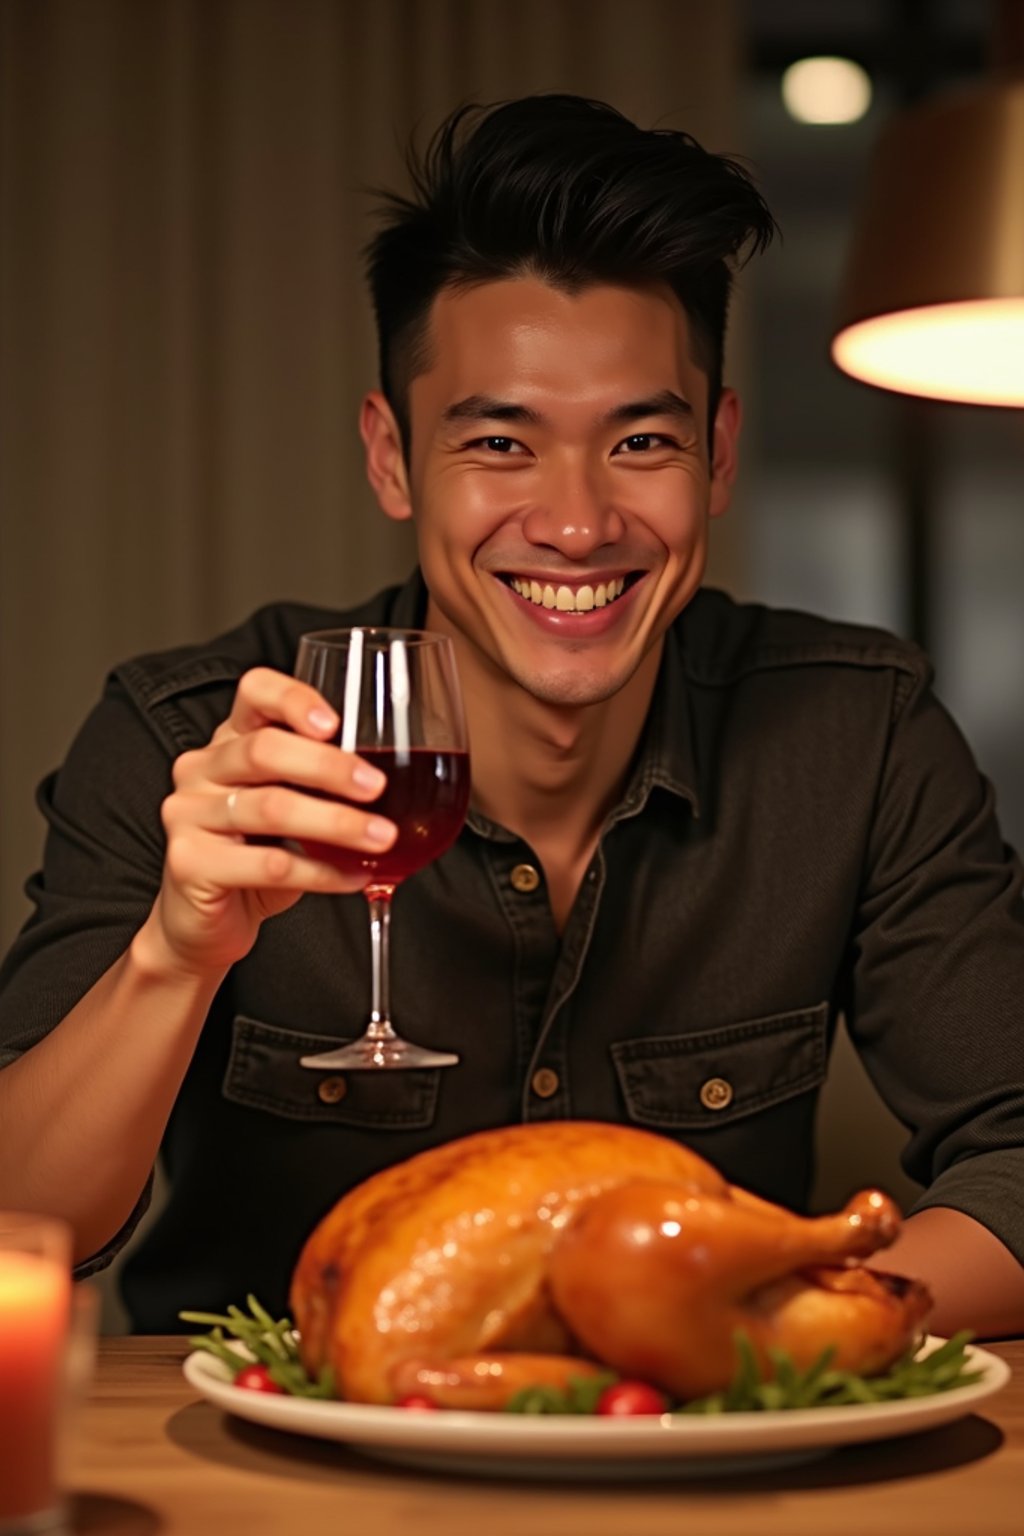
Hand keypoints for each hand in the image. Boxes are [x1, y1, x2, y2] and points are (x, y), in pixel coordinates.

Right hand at [141, 667, 396, 976]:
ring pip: (272, 808)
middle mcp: (202, 769)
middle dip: (329, 767)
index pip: (254, 693)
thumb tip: (393, 778)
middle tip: (377, 786)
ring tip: (381, 837)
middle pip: (264, 749)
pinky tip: (355, 876)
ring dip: (337, 823)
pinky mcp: (190, 863)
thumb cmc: (256, 855)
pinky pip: (269, 865)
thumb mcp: (289, 805)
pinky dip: (322, 873)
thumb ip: (321, 783)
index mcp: (229, 741)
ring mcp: (188, 814)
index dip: (294, 699)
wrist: (205, 922)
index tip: (336, 723)